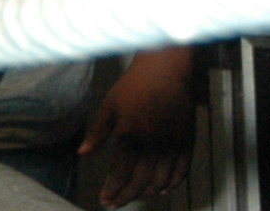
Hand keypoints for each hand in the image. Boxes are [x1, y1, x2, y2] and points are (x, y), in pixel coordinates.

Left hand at [83, 53, 195, 205]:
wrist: (166, 72)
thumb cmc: (133, 86)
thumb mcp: (109, 106)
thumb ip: (97, 133)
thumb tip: (82, 153)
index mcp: (130, 135)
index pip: (121, 172)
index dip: (113, 189)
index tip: (104, 199)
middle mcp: (153, 145)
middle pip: (140, 181)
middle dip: (126, 195)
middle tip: (115, 202)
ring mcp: (172, 146)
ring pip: (161, 181)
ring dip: (147, 193)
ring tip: (134, 197)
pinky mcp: (187, 144)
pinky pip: (182, 173)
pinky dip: (172, 185)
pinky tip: (162, 190)